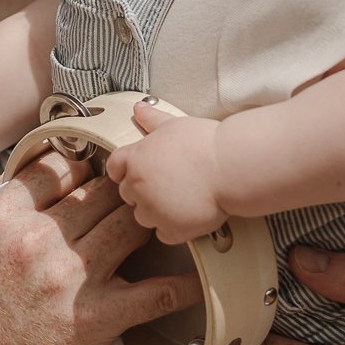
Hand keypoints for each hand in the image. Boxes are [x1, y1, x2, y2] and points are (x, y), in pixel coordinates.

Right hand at [0, 149, 201, 344]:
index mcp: (3, 219)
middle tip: (141, 191)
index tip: (97, 172)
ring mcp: (70, 278)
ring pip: (130, 226)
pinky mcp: (97, 317)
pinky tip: (200, 277)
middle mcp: (36, 241)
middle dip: (123, 190)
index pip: (57, 167)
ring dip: (152, 221)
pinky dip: (181, 285)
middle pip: (99, 192)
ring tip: (167, 219)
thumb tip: (18, 181)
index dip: (83, 165)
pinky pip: (154, 292)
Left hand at [104, 100, 226, 245]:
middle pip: (127, 194)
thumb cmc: (206, 144)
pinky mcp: (171, 229)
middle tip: (168, 183)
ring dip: (157, 211)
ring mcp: (153, 210)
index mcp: (135, 159)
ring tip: (181, 198)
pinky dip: (173, 229)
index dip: (126, 169)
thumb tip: (140, 109)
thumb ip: (152, 119)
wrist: (231, 167)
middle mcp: (138, 186)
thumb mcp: (174, 124)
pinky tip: (188, 214)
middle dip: (143, 190)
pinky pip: (163, 235)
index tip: (139, 171)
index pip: (114, 168)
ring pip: (143, 217)